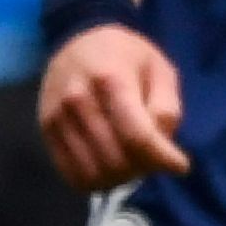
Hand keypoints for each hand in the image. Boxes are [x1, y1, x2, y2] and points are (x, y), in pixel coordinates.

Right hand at [39, 24, 187, 189]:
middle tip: (155, 158)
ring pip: (94, 173)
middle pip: (115, 159)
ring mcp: (56, 119)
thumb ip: (166, 107)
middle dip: (144, 168)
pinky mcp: (45, 132)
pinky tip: (111, 166)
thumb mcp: (160, 70)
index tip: (180, 166)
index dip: (161, 158)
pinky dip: (97, 181)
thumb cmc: (127, 57)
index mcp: (110, 80)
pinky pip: (72, 174)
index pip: (136, 136)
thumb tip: (162, 147)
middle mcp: (77, 101)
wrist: (78, 44)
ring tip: (134, 161)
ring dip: (121, 178)